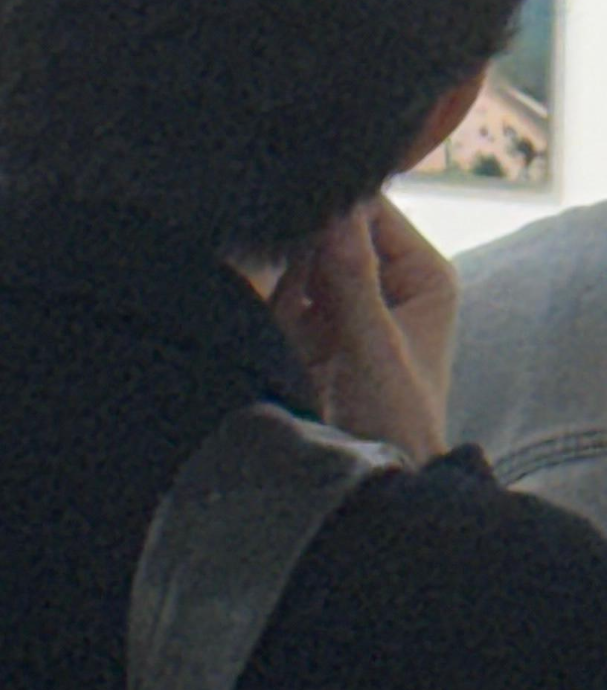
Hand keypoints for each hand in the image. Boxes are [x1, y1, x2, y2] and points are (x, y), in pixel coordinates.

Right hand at [268, 196, 456, 463]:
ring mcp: (342, 298)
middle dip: (303, 245)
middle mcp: (383, 277)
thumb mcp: (375, 349)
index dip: (334, 205)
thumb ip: (352, 278)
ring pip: (297, 253)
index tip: (298, 212)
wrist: (366, 484)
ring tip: (293, 320)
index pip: (372, 208)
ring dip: (282, 276)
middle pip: (330, 227)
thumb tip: (336, 208)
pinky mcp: (306, 320)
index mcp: (421, 274)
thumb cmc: (395, 421)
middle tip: (295, 281)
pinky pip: (277, 285)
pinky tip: (278, 326)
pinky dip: (270, 297)